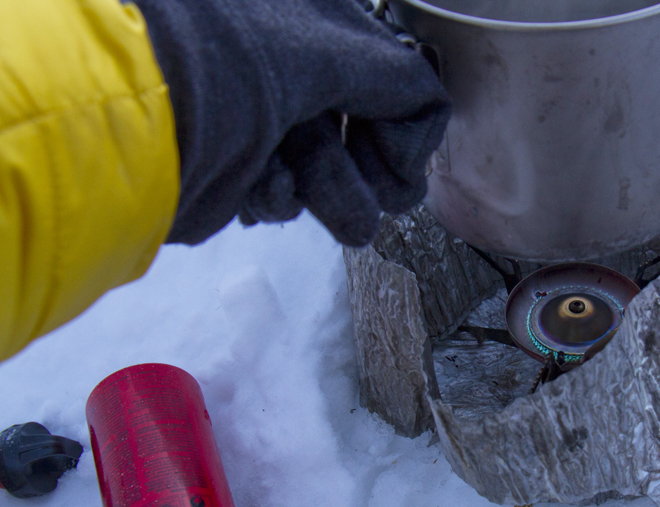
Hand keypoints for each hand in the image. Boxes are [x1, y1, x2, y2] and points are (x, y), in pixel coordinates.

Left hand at [134, 0, 449, 245]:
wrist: (122, 114)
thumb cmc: (225, 64)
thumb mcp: (331, 53)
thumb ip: (402, 79)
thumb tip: (428, 110)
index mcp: (312, 19)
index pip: (393, 78)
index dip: (406, 130)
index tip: (400, 170)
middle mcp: (287, 60)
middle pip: (359, 126)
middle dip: (373, 171)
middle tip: (386, 203)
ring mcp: (256, 114)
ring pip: (321, 164)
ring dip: (339, 197)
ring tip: (351, 225)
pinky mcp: (228, 161)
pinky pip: (277, 185)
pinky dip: (279, 197)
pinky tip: (263, 192)